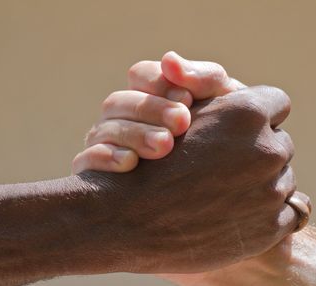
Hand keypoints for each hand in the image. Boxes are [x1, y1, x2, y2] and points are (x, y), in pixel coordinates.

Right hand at [71, 52, 305, 274]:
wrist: (130, 222)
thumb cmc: (146, 161)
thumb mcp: (176, 111)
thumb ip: (206, 89)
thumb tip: (229, 89)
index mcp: (247, 112)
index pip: (276, 102)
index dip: (256, 116)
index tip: (239, 130)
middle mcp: (269, 148)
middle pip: (280, 143)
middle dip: (260, 151)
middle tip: (229, 166)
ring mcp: (273, 191)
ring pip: (283, 179)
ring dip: (263, 184)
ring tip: (227, 194)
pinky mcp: (272, 227)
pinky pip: (289, 212)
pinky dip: (269, 214)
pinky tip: (238, 215)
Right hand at [72, 51, 245, 173]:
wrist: (228, 197)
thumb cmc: (226, 145)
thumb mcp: (224, 108)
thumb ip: (203, 79)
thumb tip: (170, 60)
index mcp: (152, 97)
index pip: (141, 76)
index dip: (160, 84)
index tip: (188, 101)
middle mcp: (124, 119)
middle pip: (120, 101)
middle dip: (150, 109)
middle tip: (181, 123)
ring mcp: (107, 146)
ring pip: (105, 130)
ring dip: (135, 134)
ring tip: (164, 146)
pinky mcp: (96, 178)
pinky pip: (87, 161)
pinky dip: (105, 157)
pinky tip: (130, 163)